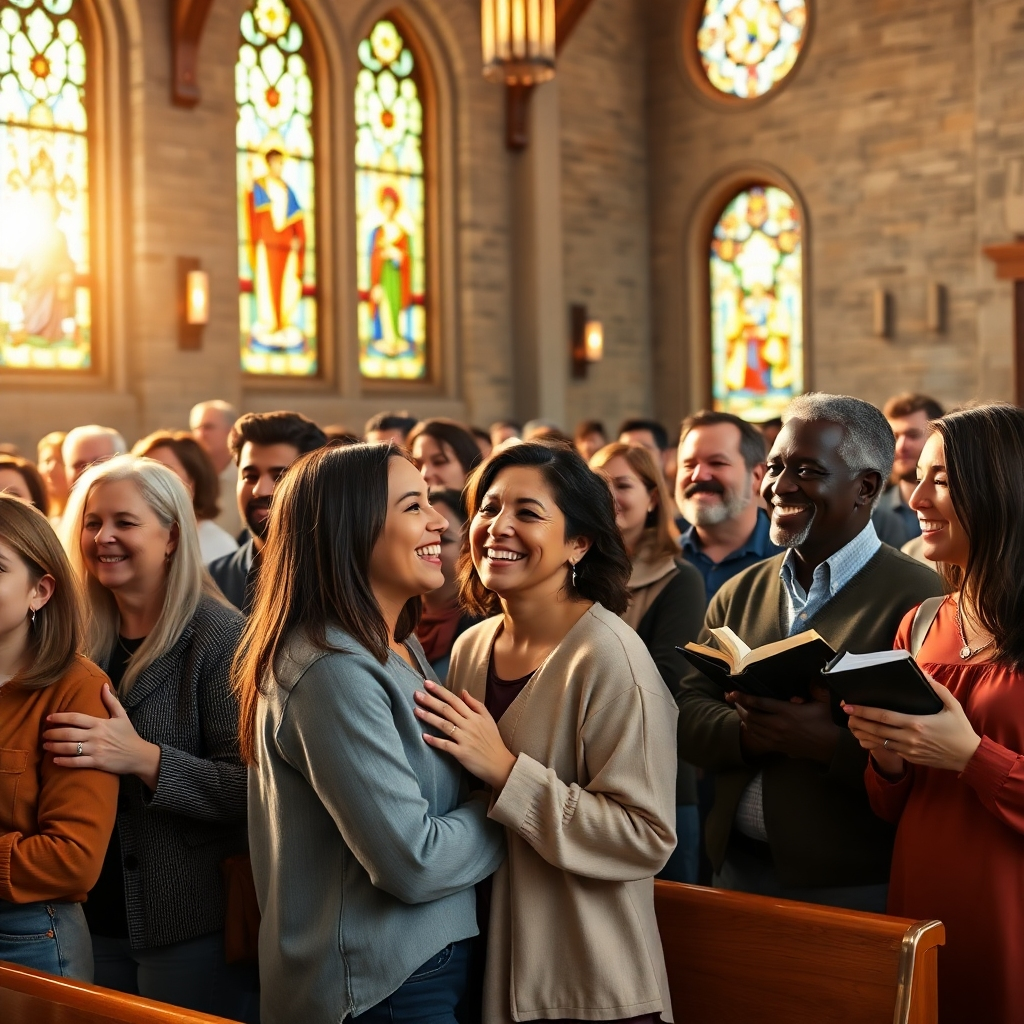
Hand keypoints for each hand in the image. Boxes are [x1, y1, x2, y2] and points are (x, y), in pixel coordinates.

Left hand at [44, 684, 161, 788]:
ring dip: (55, 747)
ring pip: (70, 748)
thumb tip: (103, 685)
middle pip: (69, 733)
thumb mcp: (122, 716)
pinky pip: (76, 762)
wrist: (139, 755)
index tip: (49, 718)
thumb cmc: (129, 735)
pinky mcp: (97, 762)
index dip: (60, 717)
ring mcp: (96, 750)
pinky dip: (64, 761)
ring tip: (45, 746)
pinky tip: (55, 760)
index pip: (76, 718)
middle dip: (53, 733)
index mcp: (100, 723)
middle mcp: (96, 736)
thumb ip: (111, 701)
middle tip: (44, 734)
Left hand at [415, 680, 516, 790]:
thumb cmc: (493, 740)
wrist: (500, 764)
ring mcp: (465, 738)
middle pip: (447, 710)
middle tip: (416, 694)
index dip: (440, 691)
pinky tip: (424, 736)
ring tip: (416, 711)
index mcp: (474, 716)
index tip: (427, 683)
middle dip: (430, 701)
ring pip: (444, 725)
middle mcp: (468, 725)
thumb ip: (476, 705)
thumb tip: (463, 692)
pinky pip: (446, 745)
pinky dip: (435, 741)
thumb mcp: (488, 719)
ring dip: (429, 717)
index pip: (455, 700)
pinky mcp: (461, 753)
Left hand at [728, 687, 839, 763]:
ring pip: (752, 727)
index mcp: (787, 711)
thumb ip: (816, 687)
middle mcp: (779, 725)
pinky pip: (758, 738)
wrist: (829, 746)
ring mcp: (776, 737)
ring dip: (743, 717)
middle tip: (732, 699)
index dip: (745, 697)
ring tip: (737, 709)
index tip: (733, 692)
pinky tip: (748, 724)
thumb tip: (813, 674)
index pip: (760, 703)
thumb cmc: (825, 722)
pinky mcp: (778, 747)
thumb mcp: (822, 701)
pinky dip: (750, 730)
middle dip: (739, 706)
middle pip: (751, 715)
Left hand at [842, 675, 980, 772]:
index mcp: (917, 723)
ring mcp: (908, 749)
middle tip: (845, 713)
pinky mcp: (910, 757)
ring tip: (851, 725)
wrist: (969, 757)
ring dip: (862, 733)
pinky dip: (873, 744)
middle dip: (858, 721)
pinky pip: (887, 750)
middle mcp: (909, 737)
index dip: (865, 711)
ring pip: (878, 742)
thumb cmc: (960, 729)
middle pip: (876, 730)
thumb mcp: (952, 705)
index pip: (884, 716)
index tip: (850, 706)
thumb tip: (922, 673)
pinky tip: (864, 738)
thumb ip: (936, 688)